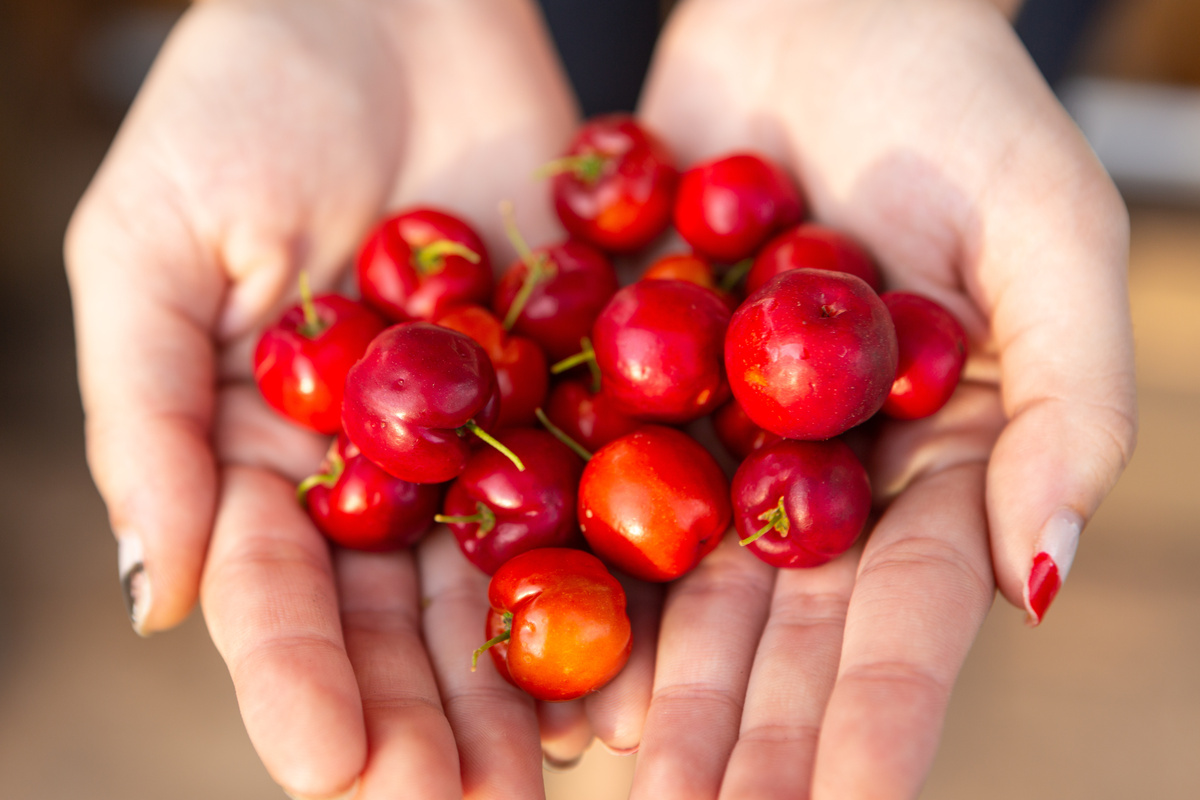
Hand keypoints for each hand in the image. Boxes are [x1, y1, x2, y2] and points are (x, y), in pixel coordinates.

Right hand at [65, 0, 587, 795]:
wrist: (384, 1)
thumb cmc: (239, 103)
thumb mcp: (150, 245)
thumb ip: (147, 414)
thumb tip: (159, 593)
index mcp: (274, 455)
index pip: (283, 593)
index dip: (302, 682)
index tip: (329, 769)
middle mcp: (389, 466)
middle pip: (409, 614)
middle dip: (432, 717)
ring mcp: (493, 428)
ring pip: (513, 573)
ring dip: (535, 675)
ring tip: (561, 772)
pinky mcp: (584, 373)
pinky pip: (608, 477)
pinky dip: (629, 560)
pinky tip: (654, 645)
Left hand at [615, 0, 1135, 796]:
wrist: (817, 11)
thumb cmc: (965, 108)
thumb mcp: (1050, 241)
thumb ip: (1066, 406)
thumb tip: (1041, 575)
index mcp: (924, 471)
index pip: (902, 623)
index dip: (873, 726)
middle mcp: (811, 478)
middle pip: (773, 629)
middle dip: (739, 736)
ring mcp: (712, 438)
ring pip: (669, 584)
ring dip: (636, 680)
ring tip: (592, 770)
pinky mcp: (622, 381)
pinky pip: (583, 481)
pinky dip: (554, 558)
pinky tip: (514, 640)